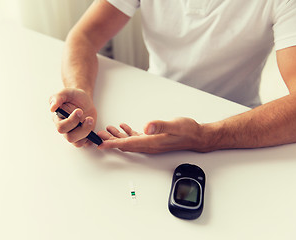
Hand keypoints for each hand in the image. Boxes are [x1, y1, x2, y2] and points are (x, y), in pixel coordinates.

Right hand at [49, 88, 96, 146]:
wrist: (83, 99)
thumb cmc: (73, 96)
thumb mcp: (65, 93)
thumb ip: (57, 98)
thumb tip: (52, 108)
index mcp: (58, 120)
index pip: (61, 127)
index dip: (71, 121)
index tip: (79, 111)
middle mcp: (65, 129)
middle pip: (70, 137)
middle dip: (81, 129)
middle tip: (89, 118)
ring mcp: (74, 133)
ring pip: (78, 142)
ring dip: (87, 132)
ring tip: (91, 120)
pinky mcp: (83, 135)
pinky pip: (85, 143)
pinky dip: (91, 139)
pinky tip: (92, 127)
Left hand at [98, 118, 212, 153]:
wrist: (196, 136)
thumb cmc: (187, 130)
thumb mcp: (174, 124)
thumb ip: (160, 125)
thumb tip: (146, 126)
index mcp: (151, 142)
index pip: (127, 144)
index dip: (112, 144)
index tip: (100, 145)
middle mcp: (149, 145)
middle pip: (125, 145)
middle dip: (111, 141)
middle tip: (99, 136)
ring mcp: (151, 143)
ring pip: (129, 142)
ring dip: (118, 137)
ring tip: (107, 130)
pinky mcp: (153, 140)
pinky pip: (136, 138)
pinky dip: (128, 134)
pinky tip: (124, 127)